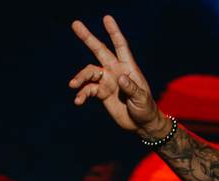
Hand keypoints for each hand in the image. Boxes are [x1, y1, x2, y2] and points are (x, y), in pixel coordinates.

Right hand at [69, 16, 166, 137]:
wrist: (141, 125)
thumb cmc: (146, 109)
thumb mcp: (142, 99)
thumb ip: (132, 88)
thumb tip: (120, 77)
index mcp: (128, 68)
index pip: (121, 46)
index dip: (114, 32)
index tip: (107, 18)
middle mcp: (115, 71)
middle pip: (99, 51)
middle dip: (88, 38)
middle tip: (75, 24)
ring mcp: (107, 81)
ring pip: (89, 72)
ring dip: (80, 77)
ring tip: (73, 85)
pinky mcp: (101, 93)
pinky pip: (88, 90)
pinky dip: (82, 94)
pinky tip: (78, 101)